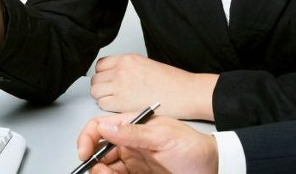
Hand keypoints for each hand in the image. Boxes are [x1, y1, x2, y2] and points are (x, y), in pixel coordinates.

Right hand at [76, 113, 217, 173]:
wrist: (211, 168)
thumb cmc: (192, 147)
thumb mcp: (162, 136)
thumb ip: (133, 132)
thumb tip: (106, 127)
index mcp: (133, 126)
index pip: (101, 127)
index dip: (88, 137)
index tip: (84, 152)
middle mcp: (130, 143)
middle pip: (99, 150)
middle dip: (92, 160)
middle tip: (96, 170)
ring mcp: (133, 161)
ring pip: (105, 167)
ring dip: (100, 171)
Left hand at [90, 54, 217, 119]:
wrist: (184, 93)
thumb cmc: (172, 82)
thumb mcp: (146, 65)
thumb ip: (128, 68)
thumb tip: (116, 75)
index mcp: (127, 59)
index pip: (100, 65)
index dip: (103, 75)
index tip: (107, 80)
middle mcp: (121, 70)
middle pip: (96, 79)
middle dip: (101, 87)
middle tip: (111, 93)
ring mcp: (120, 85)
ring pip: (96, 91)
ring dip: (103, 97)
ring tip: (115, 101)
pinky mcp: (121, 102)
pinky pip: (103, 104)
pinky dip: (108, 107)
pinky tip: (119, 107)